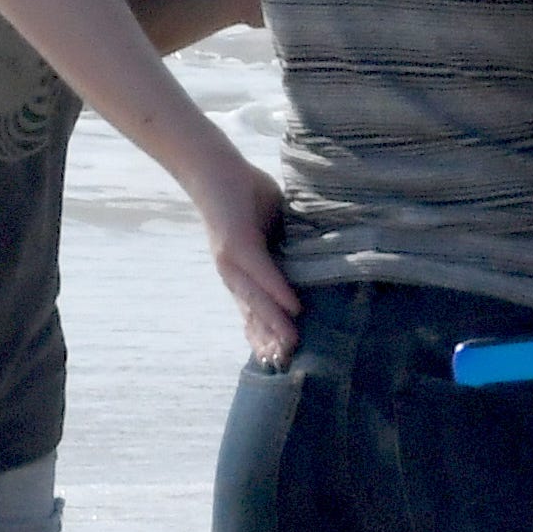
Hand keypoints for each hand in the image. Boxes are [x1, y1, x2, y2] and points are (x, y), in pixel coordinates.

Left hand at [166, 145, 302, 362]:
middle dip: (269, 339)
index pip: (254, 310)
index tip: (281, 359)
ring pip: (255, 299)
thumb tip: (317, 258)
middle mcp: (233, 272)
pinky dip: (276, 290)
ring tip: (293, 343)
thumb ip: (289, 246)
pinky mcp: (236, 243)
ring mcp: (231, 260)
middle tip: (289, 363)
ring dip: (274, 323)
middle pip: (252, 313)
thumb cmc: (246, 195)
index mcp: (243, 272)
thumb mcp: (272, 227)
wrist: (215, 168)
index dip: (266, 334)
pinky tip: (294, 307)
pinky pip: (261, 272)